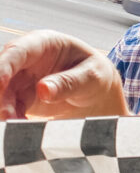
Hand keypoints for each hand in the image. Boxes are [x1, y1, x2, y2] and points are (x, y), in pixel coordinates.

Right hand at [0, 30, 128, 119]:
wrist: (97, 94)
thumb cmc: (96, 76)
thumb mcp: (91, 76)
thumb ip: (69, 82)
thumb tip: (43, 90)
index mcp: (44, 43)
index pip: (18, 50)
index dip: (4, 66)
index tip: (0, 84)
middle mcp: (27, 59)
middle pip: (3, 72)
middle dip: (1, 94)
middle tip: (7, 116)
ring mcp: (21, 78)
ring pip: (3, 92)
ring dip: (5, 109)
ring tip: (16, 126)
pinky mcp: (20, 98)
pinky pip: (9, 107)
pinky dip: (12, 119)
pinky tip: (20, 129)